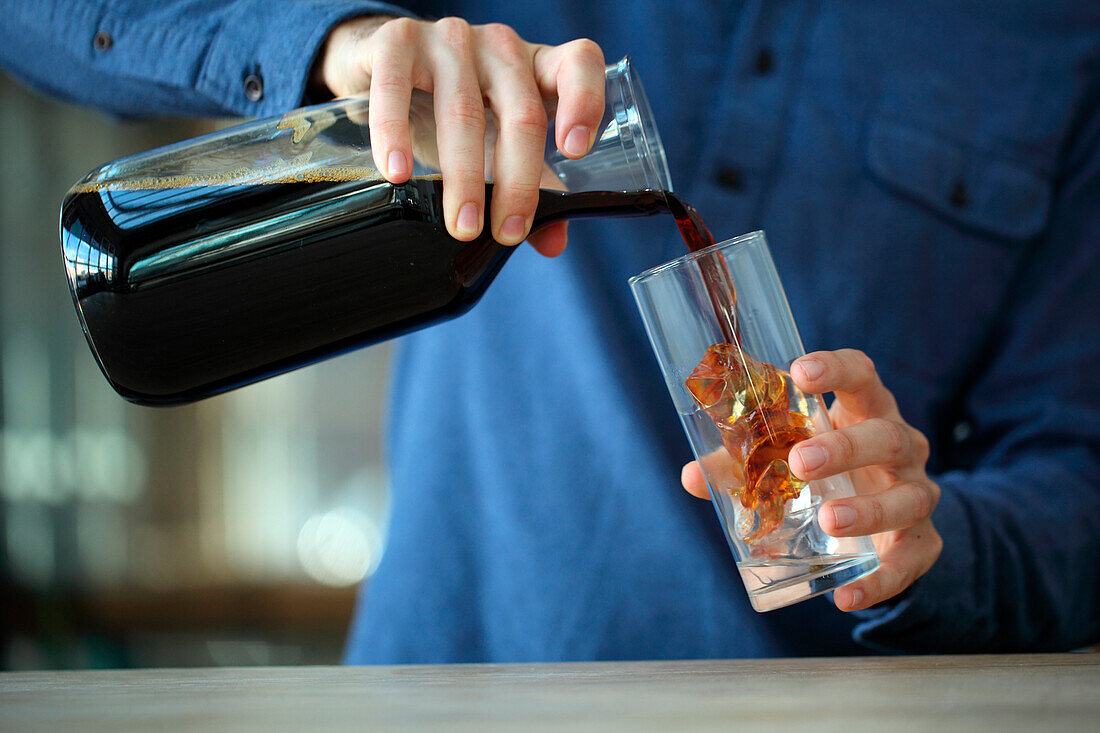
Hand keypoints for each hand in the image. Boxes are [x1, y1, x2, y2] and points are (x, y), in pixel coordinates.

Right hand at [314, 15, 606, 254]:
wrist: (377, 65)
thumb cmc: (447, 109)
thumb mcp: (493, 144)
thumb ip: (528, 186)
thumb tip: (555, 241)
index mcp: (535, 67)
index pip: (578, 64)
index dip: (584, 102)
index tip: (575, 152)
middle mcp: (499, 47)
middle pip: (522, 111)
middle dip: (517, 180)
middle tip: (507, 232)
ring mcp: (448, 39)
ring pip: (463, 109)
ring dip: (464, 176)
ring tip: (462, 225)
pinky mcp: (396, 41)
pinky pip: (395, 87)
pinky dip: (396, 134)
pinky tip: (399, 173)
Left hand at [681, 348, 941, 611]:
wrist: (887, 518)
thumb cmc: (829, 470)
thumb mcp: (790, 456)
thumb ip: (742, 463)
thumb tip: (691, 476)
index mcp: (865, 410)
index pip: (862, 375)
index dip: (835, 368)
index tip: (800, 372)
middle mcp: (900, 446)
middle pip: (886, 436)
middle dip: (845, 448)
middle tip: (800, 462)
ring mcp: (916, 492)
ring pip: (909, 496)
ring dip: (869, 509)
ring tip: (829, 519)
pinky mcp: (923, 542)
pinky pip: (909, 562)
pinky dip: (880, 582)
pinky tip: (845, 597)